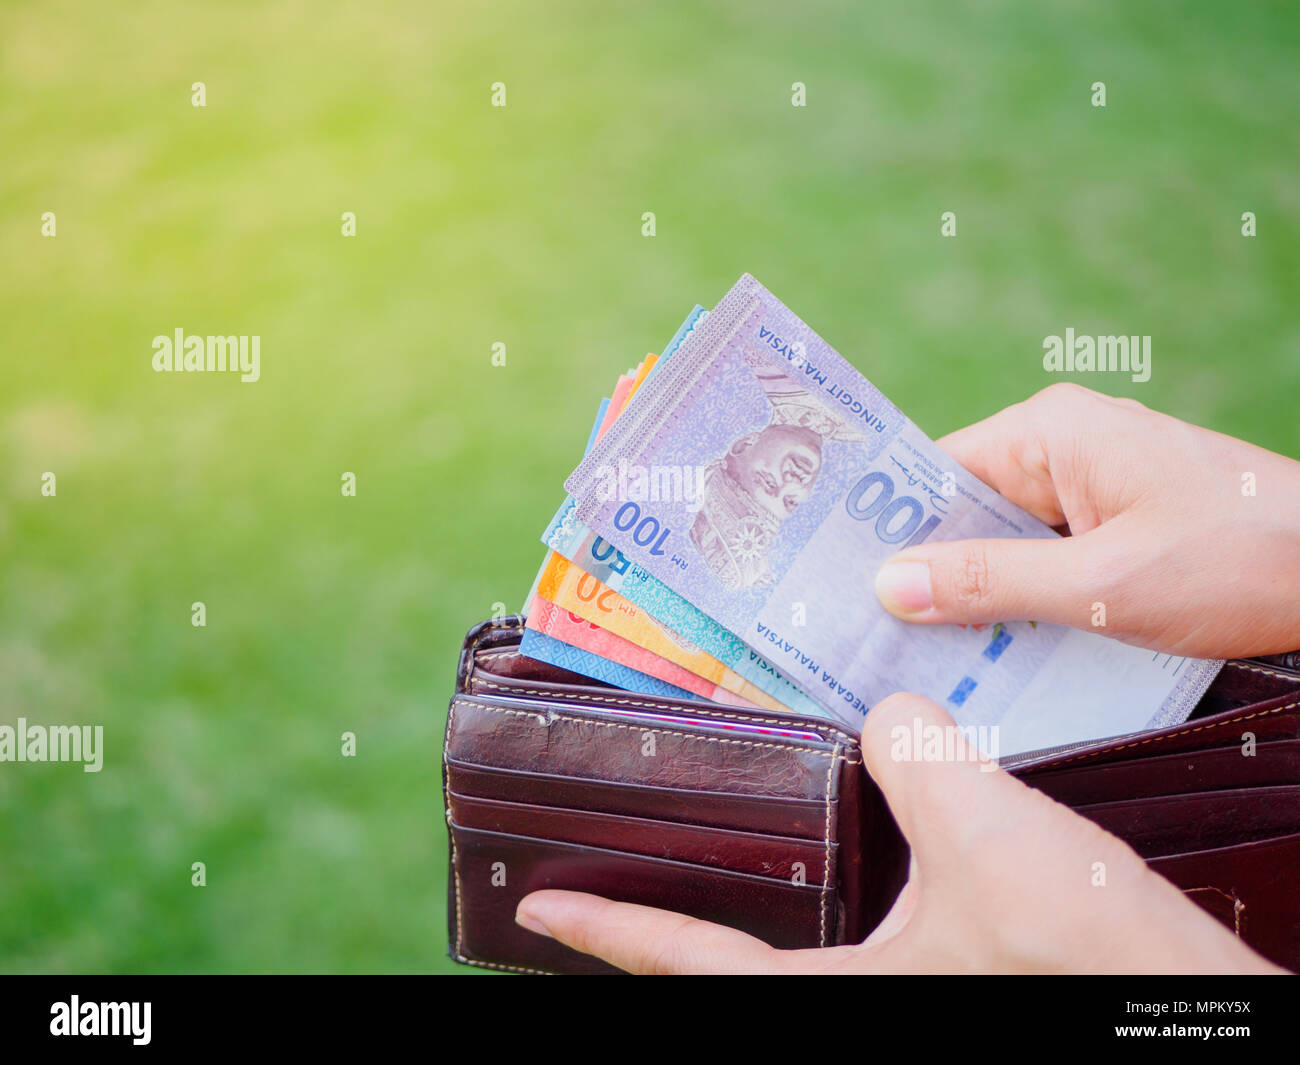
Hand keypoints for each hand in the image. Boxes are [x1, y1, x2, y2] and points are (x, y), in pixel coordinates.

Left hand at [514, 692, 1279, 973]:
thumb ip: (918, 759)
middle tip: (616, 871)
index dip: (607, 933)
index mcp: (838, 995)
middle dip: (668, 921)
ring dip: (753, 902)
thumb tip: (888, 710)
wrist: (1188, 1003)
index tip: (536, 911)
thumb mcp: (988, 840)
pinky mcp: (956, 973)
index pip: (690, 966)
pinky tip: (858, 830)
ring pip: (799, 946)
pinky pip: (867, 928)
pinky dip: (837, 880)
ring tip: (722, 841)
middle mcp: (860, 1000)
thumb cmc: (1086, 958)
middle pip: (727, 965)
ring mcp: (908, 988)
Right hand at [873, 383, 1299, 658]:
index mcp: (1051, 431)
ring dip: (979, 593)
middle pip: (965, 510)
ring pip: (1005, 540)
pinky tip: (1000, 648)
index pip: (935, 474)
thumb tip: (890, 585)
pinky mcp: (1119, 520)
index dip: (886, 529)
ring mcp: (1095, 482)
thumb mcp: (1102, 586)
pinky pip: (1046, 555)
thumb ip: (992, 584)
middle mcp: (1065, 445)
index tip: (838, 585)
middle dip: (930, 573)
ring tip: (925, 653)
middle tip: (873, 637)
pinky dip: (1024, 598)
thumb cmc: (1240, 561)